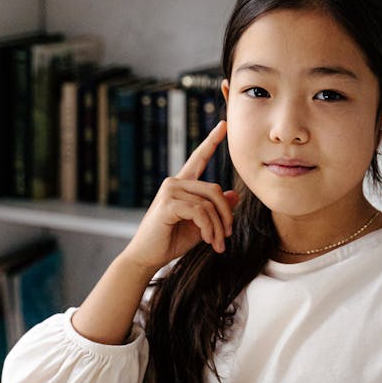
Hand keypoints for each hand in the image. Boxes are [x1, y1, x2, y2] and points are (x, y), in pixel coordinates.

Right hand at [124, 121, 238, 271]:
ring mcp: (170, 191)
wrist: (147, 257)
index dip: (212, 141)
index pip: (199, 159)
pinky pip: (200, 212)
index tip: (224, 125)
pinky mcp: (168, 203)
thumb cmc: (171, 241)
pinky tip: (207, 240)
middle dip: (226, 215)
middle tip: (227, 236)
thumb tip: (234, 194)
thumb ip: (215, 210)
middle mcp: (175, 183)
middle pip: (215, 189)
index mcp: (182, 185)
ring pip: (209, 203)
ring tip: (217, 244)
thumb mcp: (200, 225)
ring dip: (218, 227)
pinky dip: (208, 228)